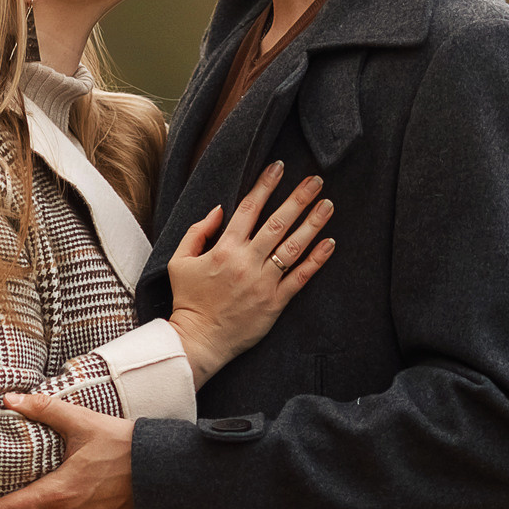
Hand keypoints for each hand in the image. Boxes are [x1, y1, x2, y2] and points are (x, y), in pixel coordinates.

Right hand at [165, 161, 335, 382]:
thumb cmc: (188, 300)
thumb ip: (197, 232)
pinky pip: (300, 277)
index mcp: (224, 249)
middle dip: (298, 198)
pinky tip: (330, 243)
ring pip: (293, 247)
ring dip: (313, 223)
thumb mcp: (179, 262)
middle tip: (315, 180)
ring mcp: (263, 282)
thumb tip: (219, 210)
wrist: (199, 340)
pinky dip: (316, 260)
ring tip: (328, 204)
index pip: (248, 209)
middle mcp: (246, 261)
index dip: (265, 185)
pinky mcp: (275, 302)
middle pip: (277, 222)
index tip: (279, 167)